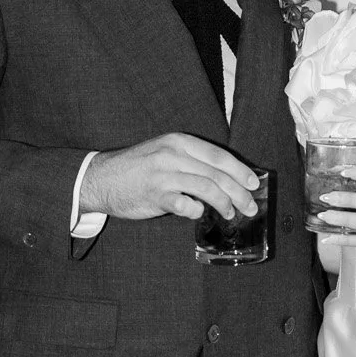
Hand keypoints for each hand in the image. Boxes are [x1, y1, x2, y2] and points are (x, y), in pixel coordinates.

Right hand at [82, 135, 258, 222]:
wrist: (101, 178)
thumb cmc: (138, 169)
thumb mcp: (165, 153)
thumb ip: (192, 162)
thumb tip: (226, 179)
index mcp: (179, 142)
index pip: (219, 156)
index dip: (240, 170)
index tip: (254, 183)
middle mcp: (173, 155)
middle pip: (217, 174)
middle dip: (239, 192)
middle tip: (250, 207)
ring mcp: (163, 174)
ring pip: (207, 188)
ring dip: (224, 204)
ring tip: (230, 214)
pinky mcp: (154, 194)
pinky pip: (184, 204)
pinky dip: (196, 210)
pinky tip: (198, 213)